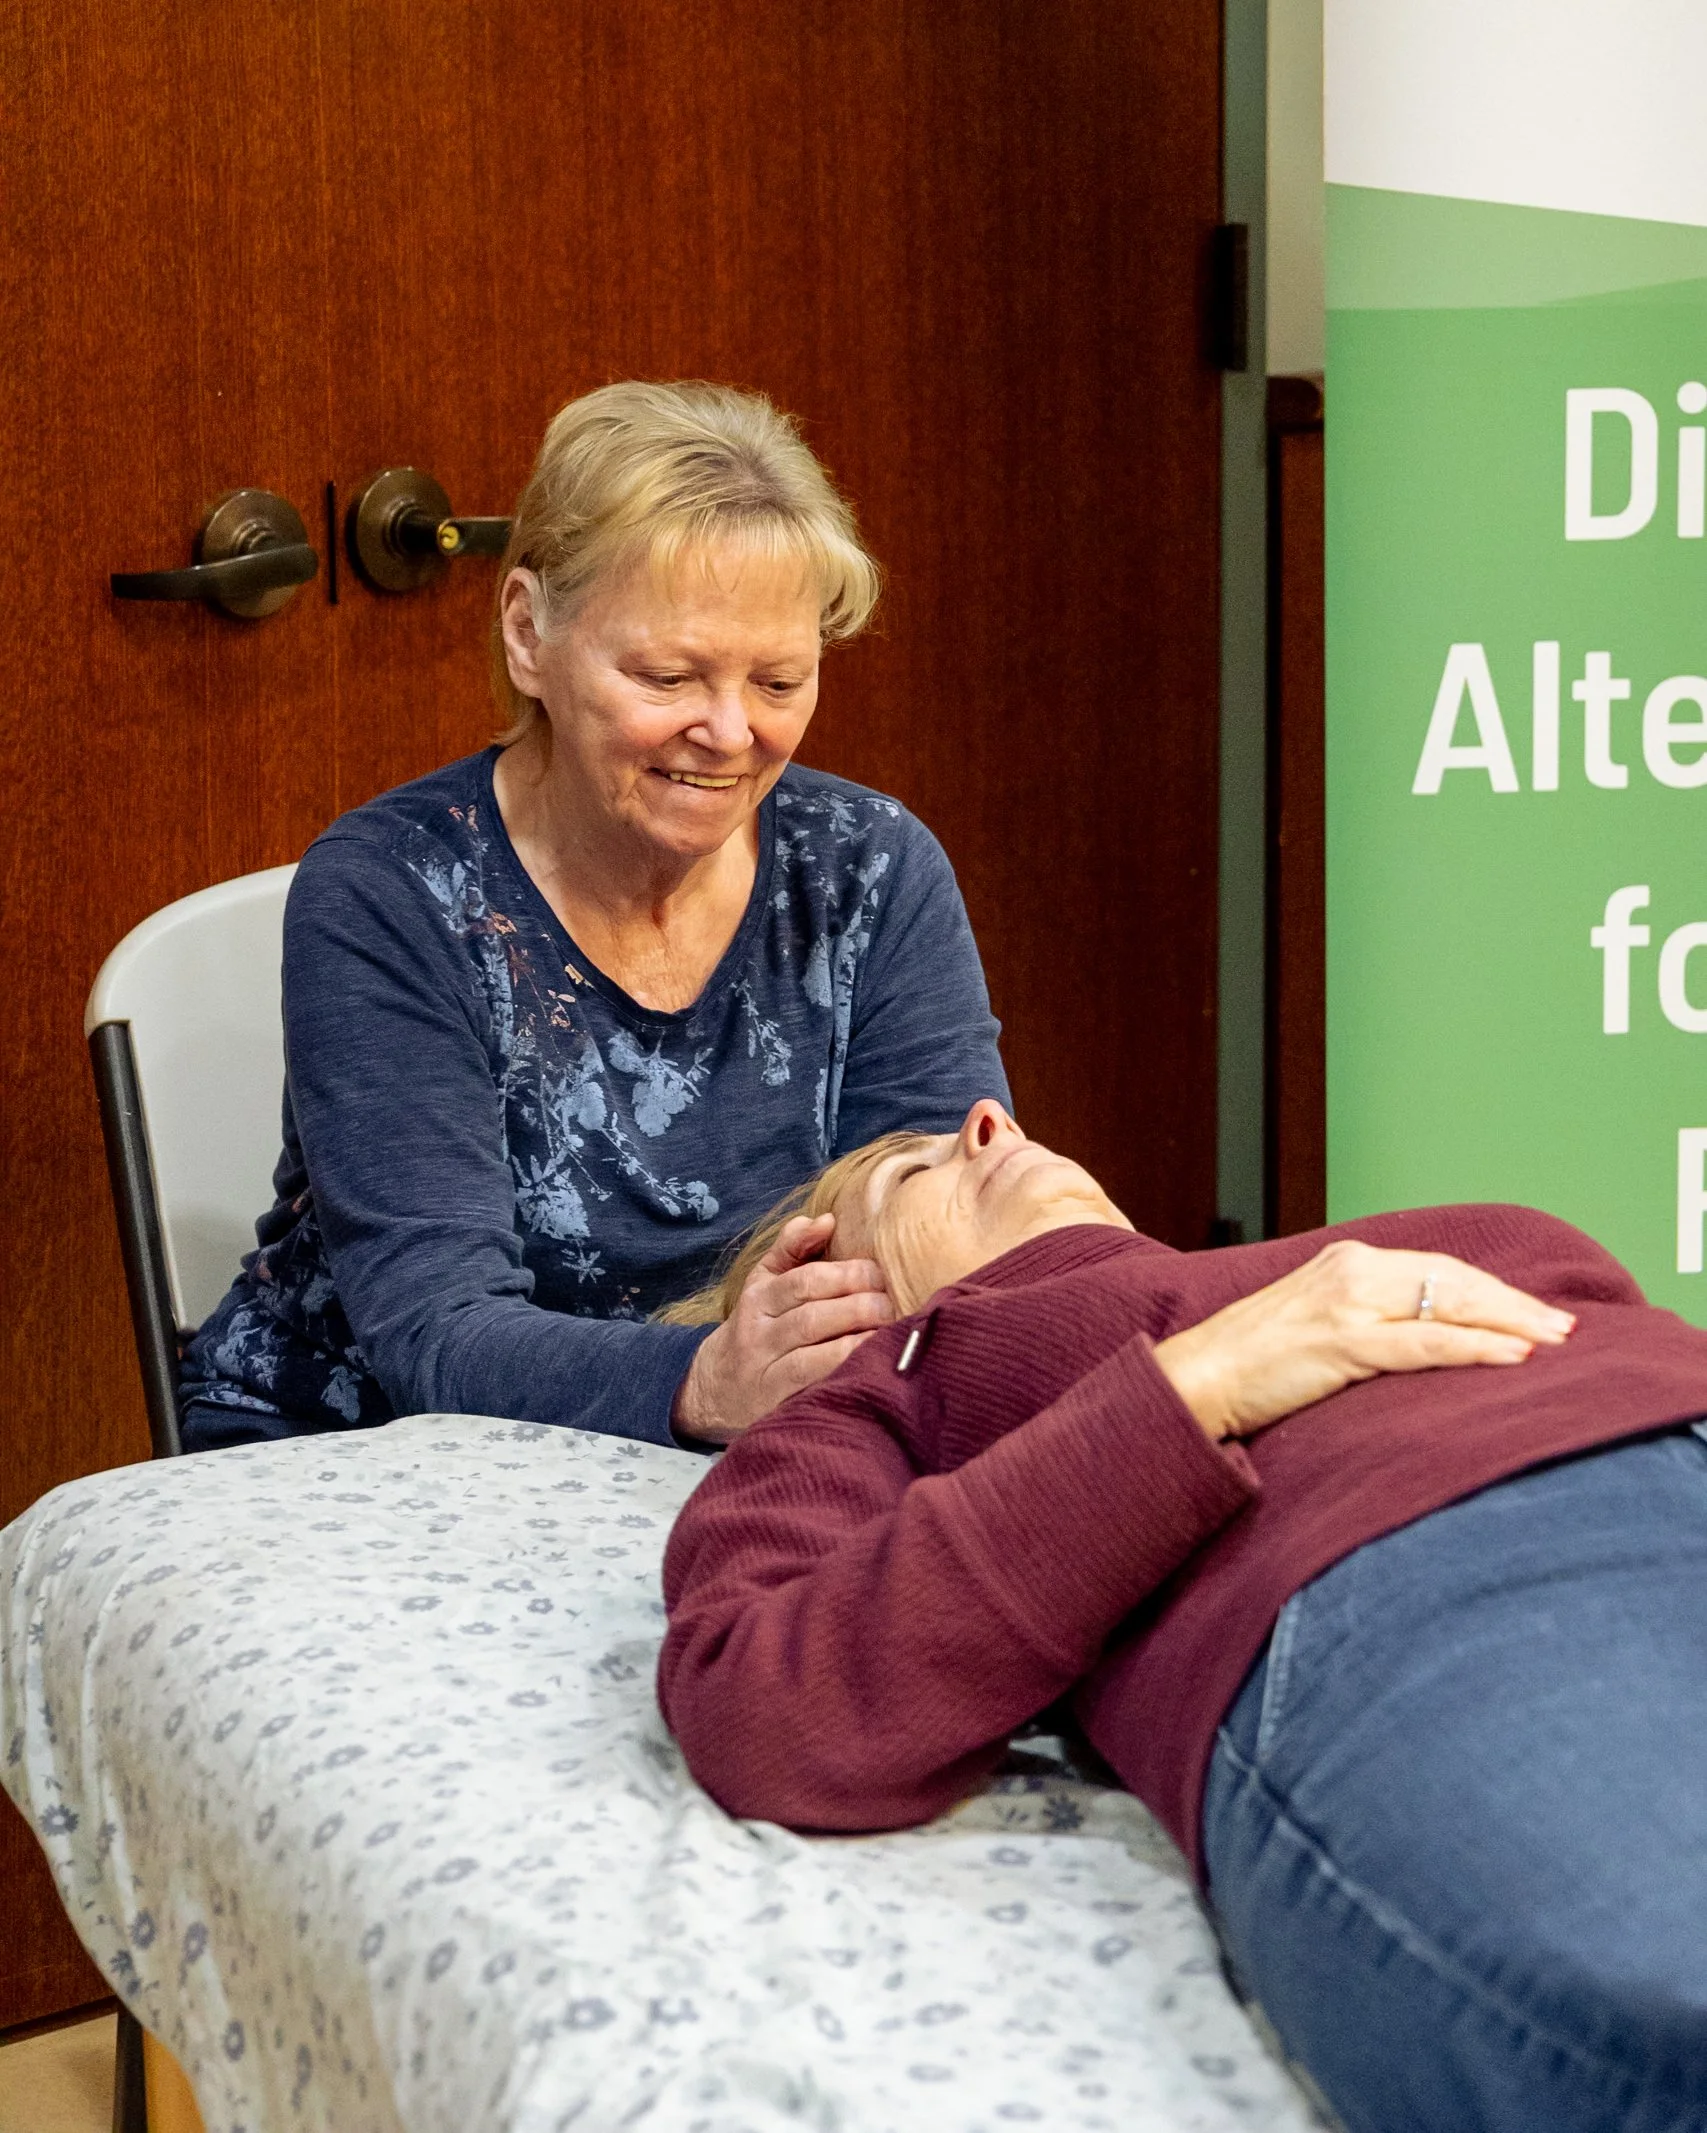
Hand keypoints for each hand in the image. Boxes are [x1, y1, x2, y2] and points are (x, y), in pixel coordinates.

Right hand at [672, 1214, 894, 1444]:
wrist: (714, 1389)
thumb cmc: (756, 1326)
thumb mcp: (763, 1281)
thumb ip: (792, 1246)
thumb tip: (827, 1219)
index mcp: (759, 1299)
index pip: (805, 1281)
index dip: (847, 1275)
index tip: (879, 1274)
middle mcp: (759, 1336)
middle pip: (812, 1318)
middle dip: (858, 1308)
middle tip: (890, 1305)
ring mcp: (767, 1374)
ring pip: (813, 1356)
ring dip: (856, 1343)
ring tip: (888, 1331)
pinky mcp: (777, 1406)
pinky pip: (812, 1389)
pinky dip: (843, 1375)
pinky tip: (871, 1366)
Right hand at [1153, 1240, 1576, 1442]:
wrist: (1193, 1380)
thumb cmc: (1249, 1365)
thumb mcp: (1315, 1326)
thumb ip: (1365, 1321)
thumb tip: (1422, 1341)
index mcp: (1346, 1261)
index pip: (1438, 1269)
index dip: (1491, 1291)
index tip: (1533, 1313)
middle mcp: (1351, 1270)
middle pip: (1453, 1281)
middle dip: (1514, 1304)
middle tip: (1564, 1327)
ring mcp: (1346, 1304)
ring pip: (1448, 1305)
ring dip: (1510, 1324)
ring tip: (1555, 1342)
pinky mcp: (1342, 1341)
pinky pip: (1425, 1343)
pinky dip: (1475, 1347)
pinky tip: (1513, 1356)